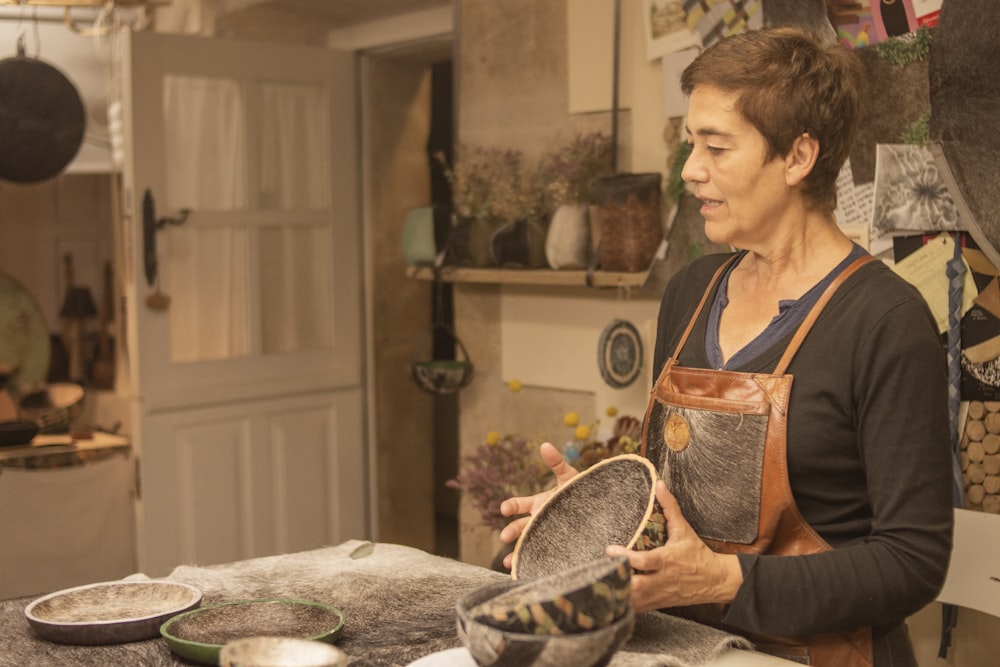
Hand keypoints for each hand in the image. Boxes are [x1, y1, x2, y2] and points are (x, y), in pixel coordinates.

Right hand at [497, 442, 578, 568]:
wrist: (600, 511)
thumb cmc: (581, 491)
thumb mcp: (569, 477)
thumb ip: (557, 463)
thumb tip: (545, 445)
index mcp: (539, 504)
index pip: (519, 505)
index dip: (510, 506)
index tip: (504, 509)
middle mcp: (539, 521)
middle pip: (520, 527)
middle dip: (510, 532)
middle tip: (504, 537)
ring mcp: (547, 535)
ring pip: (527, 545)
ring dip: (516, 553)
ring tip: (509, 562)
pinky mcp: (557, 548)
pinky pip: (542, 556)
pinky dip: (531, 563)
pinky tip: (525, 571)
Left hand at [606, 480, 742, 612]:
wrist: (715, 581)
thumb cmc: (697, 554)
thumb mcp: (684, 529)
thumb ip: (670, 507)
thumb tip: (659, 485)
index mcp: (668, 560)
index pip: (645, 562)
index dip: (626, 558)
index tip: (609, 549)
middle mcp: (662, 580)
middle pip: (636, 586)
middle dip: (618, 580)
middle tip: (598, 569)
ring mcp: (659, 595)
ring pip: (634, 601)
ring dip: (618, 593)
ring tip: (599, 582)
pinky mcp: (657, 604)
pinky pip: (637, 609)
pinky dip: (623, 604)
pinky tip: (611, 595)